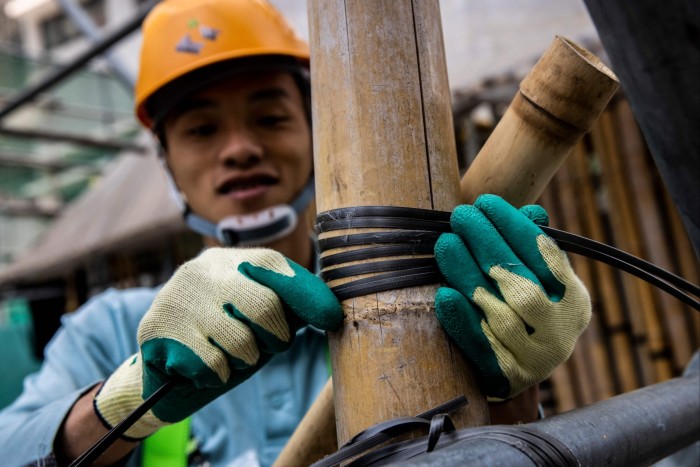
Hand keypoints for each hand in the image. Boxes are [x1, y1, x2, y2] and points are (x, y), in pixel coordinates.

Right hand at [94, 247, 341, 438]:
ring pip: (240, 341)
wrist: (163, 365)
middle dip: (276, 337)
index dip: (305, 294)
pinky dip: (217, 376)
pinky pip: (211, 364)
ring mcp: (178, 297)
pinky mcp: (157, 330)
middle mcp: (203, 270)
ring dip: (244, 361)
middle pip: (264, 305)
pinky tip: (205, 368)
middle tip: (269, 347)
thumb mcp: (257, 317)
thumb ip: (289, 308)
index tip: (329, 319)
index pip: (274, 266)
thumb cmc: (223, 337)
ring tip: (230, 357)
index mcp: (230, 260)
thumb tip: (331, 310)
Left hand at [434, 194, 590, 398]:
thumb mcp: (537, 282)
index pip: (545, 257)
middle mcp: (560, 332)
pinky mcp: (505, 379)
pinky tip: (445, 295)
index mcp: (573, 300)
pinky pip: (482, 347)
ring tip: (446, 244)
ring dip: (470, 276)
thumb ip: (532, 250)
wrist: (515, 375)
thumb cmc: (522, 313)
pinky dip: (464, 320)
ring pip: (500, 314)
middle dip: (488, 245)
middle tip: (461, 216)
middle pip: (522, 284)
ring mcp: (534, 360)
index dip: (514, 227)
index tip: (486, 203)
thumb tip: (532, 213)